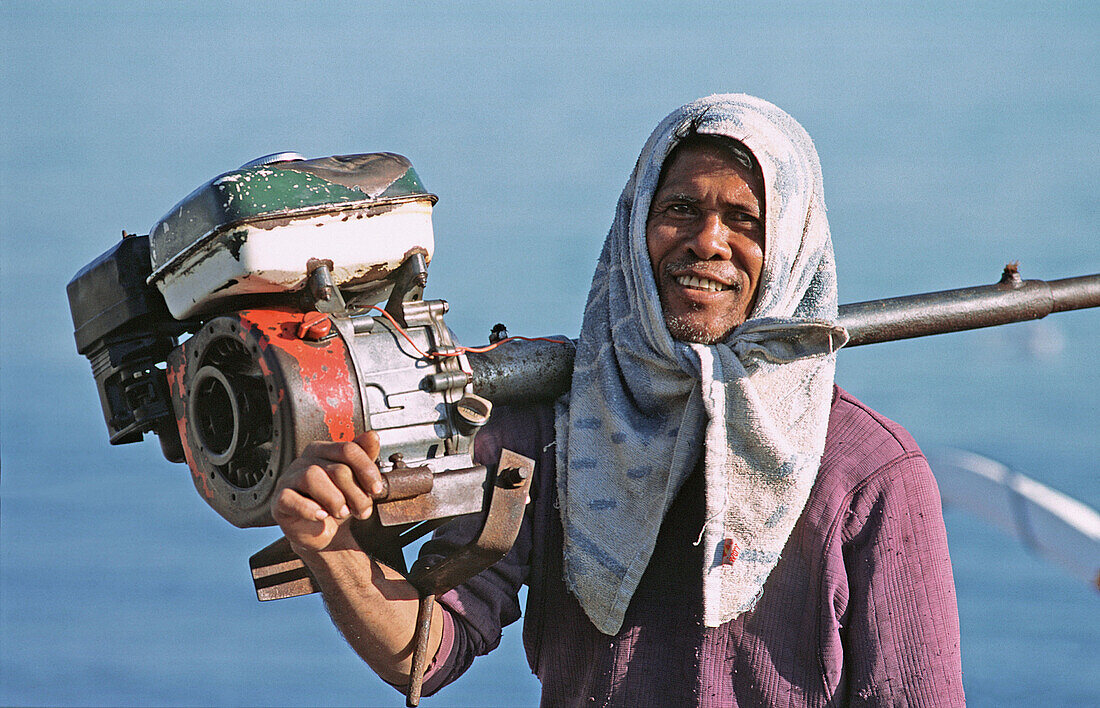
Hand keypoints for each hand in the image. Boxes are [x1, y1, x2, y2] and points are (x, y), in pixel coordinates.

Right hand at [272, 431, 384, 552]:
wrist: (321, 531)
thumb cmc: (336, 502)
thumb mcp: (355, 481)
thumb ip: (364, 457)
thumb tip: (372, 436)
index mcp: (324, 451)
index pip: (348, 450)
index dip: (366, 470)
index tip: (377, 489)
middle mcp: (306, 460)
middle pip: (336, 468)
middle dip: (355, 493)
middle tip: (362, 510)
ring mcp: (290, 479)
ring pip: (312, 477)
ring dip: (334, 500)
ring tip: (343, 513)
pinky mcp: (279, 500)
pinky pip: (289, 498)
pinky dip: (309, 509)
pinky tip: (322, 516)